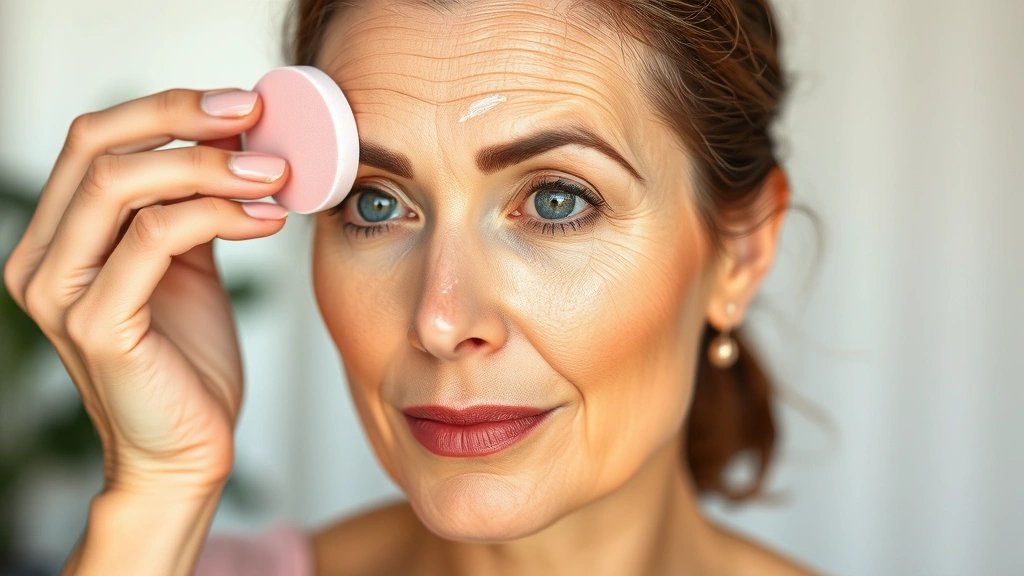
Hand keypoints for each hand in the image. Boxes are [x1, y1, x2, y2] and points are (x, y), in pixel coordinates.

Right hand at [3, 88, 289, 493]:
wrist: (186, 452)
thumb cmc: (189, 364)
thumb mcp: (186, 268)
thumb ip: (188, 208)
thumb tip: (233, 141)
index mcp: (58, 240)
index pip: (93, 140)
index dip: (165, 108)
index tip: (240, 103)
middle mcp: (42, 260)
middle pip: (95, 145)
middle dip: (181, 119)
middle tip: (253, 116)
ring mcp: (61, 294)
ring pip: (119, 184)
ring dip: (209, 167)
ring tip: (274, 173)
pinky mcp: (97, 326)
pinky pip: (154, 239)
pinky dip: (218, 215)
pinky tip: (267, 220)